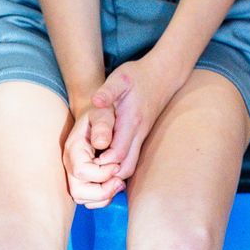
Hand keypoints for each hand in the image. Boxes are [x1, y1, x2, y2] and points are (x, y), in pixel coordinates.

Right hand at [62, 108, 123, 207]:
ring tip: (119, 183)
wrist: (95, 117)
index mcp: (73, 149)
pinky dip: (102, 198)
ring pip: (83, 199)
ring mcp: (73, 174)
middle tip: (120, 182)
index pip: (82, 172)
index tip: (116, 165)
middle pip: (78, 192)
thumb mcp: (103, 113)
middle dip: (102, 191)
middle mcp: (70, 164)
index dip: (102, 173)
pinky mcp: (81, 180)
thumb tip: (102, 144)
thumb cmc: (100, 114)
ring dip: (103, 197)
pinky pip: (88, 199)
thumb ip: (103, 126)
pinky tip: (115, 185)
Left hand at [89, 60, 176, 181]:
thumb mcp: (120, 78)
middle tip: (89, 170)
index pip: (117, 153)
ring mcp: (142, 136)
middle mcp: (138, 133)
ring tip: (94, 168)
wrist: (163, 75)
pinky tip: (104, 163)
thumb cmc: (138, 76)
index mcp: (131, 121)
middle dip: (107, 174)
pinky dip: (119, 166)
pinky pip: (132, 159)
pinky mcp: (142, 137)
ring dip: (113, 173)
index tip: (86, 159)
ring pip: (130, 166)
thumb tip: (95, 101)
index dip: (101, 162)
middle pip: (126, 167)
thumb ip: (107, 91)